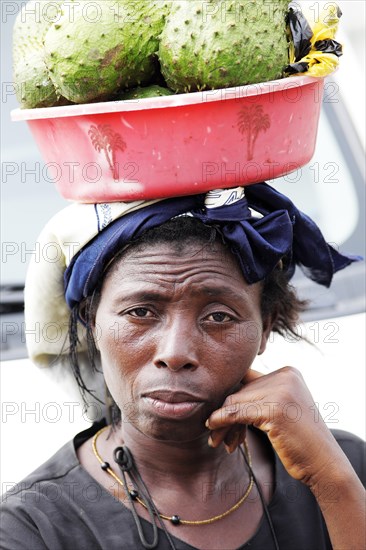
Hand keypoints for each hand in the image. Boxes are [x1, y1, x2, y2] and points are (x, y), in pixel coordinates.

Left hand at [206, 366, 343, 486]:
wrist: (324, 464)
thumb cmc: (299, 440)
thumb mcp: (282, 407)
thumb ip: (259, 395)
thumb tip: (222, 394)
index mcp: (288, 372)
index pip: (246, 378)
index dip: (231, 398)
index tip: (220, 417)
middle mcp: (285, 376)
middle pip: (239, 391)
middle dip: (225, 414)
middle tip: (217, 436)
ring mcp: (281, 391)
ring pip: (234, 402)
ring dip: (222, 423)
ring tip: (217, 440)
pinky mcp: (274, 409)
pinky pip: (236, 413)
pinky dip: (221, 422)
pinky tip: (214, 432)